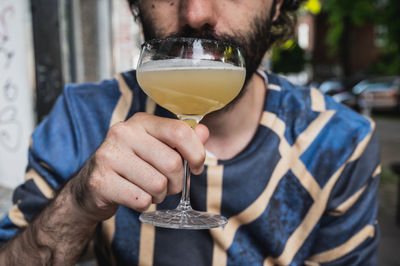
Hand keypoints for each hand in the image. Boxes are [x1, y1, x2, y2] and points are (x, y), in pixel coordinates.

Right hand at [69, 113, 208, 221]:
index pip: (180, 132)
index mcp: (141, 121)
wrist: (91, 186)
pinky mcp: (101, 181)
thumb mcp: (156, 147)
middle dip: (176, 182)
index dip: (196, 154)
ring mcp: (109, 156)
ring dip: (159, 195)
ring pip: (158, 184)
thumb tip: (204, 132)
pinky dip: (144, 204)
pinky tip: (133, 196)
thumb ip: (182, 139)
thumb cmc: (131, 165)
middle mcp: (123, 133)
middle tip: (167, 185)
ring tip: (147, 190)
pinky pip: (141, 200)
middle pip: (173, 163)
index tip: (196, 167)